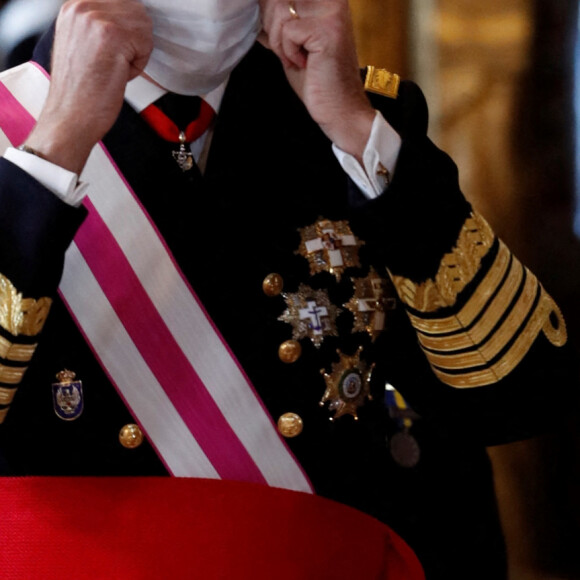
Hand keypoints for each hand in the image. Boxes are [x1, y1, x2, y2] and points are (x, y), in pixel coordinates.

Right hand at [25, 0, 152, 173]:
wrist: (70, 117)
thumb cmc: (81, 92)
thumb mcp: (84, 44)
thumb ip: (101, 25)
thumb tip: (132, 19)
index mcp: (73, 6)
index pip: (123, 2)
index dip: (128, 31)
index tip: (113, 53)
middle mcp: (81, 6)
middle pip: (136, 9)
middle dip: (134, 41)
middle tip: (112, 64)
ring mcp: (94, 17)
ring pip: (143, 25)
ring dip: (137, 53)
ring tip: (113, 69)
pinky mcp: (111, 33)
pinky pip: (146, 43)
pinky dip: (138, 64)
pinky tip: (117, 74)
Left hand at [259, 0, 374, 161]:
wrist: (338, 109)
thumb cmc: (318, 82)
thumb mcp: (290, 46)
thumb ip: (277, 26)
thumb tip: (256, 11)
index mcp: (323, 2)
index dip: (270, 15)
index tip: (279, 37)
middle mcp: (330, 2)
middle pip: (279, 0)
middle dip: (271, 28)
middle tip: (289, 52)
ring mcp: (331, 13)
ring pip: (281, 10)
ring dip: (280, 42)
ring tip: (298, 59)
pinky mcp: (328, 30)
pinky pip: (288, 31)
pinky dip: (288, 52)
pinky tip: (305, 63)